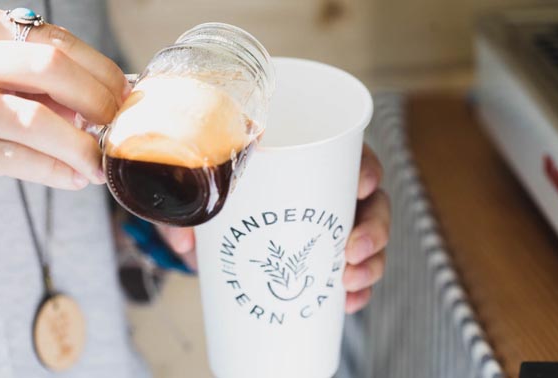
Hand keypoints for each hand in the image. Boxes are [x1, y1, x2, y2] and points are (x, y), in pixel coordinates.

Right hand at [0, 4, 127, 188]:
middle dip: (96, 101)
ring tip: (99, 163)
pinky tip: (75, 177)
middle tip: (116, 127)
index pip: (59, 43)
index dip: (103, 73)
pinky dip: (51, 170)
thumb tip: (110, 103)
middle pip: (50, 68)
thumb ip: (47, 79)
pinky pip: (9, 158)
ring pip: (32, 118)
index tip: (126, 98)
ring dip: (79, 146)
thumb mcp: (7, 70)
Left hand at [157, 144, 390, 311]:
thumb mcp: (194, 187)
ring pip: (368, 240)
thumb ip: (184, 203)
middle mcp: (326, 192)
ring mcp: (327, 227)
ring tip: (348, 282)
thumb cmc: (208, 191)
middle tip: (351, 250)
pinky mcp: (321, 259)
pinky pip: (353, 272)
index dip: (367, 169)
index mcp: (307, 160)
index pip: (351, 154)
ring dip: (370, 263)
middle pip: (372, 203)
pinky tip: (349, 303)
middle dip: (373, 228)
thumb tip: (187, 240)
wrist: (204, 225)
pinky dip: (358, 290)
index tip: (361, 186)